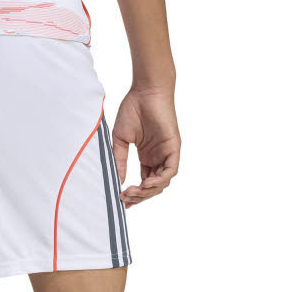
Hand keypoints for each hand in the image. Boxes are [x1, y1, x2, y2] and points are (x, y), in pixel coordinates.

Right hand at [111, 88, 180, 207]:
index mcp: (147, 156)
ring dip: (148, 191)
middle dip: (140, 196)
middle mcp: (158, 157)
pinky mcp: (174, 148)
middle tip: (125, 198)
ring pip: (162, 182)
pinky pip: (170, 171)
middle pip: (153, 186)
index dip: (135, 194)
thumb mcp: (121, 140)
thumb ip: (119, 160)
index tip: (122, 200)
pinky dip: (159, 181)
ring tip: (133, 192)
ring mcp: (167, 153)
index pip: (144, 182)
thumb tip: (118, 180)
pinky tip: (146, 183)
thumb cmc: (132, 110)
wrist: (145, 91)